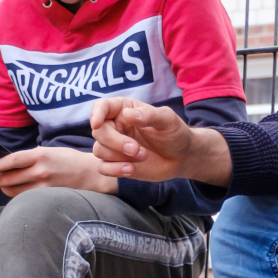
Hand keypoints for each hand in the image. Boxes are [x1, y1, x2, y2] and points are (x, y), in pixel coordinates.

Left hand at [0, 147, 117, 196]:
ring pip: (13, 192)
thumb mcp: (50, 151)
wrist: (91, 174)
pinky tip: (18, 192)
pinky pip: (25, 199)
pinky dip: (17, 196)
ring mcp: (44, 186)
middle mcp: (41, 171)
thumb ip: (31, 157)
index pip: (11, 161)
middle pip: (8, 179)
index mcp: (40, 155)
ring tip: (5, 185)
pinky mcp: (48, 198)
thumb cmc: (69, 161)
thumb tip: (9, 163)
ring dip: (5, 189)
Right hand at [90, 97, 230, 184]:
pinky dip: (113, 170)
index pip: (102, 106)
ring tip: (142, 157)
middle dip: (115, 142)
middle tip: (136, 149)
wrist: (182, 157)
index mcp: (125, 109)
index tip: (97, 123)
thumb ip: (150, 115)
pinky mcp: (116, 163)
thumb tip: (128, 114)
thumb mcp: (168, 120)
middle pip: (99, 132)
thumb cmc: (175, 133)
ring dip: (119, 156)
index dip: (96, 113)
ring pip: (99, 150)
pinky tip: (130, 169)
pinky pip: (102, 167)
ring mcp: (114, 146)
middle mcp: (116, 126)